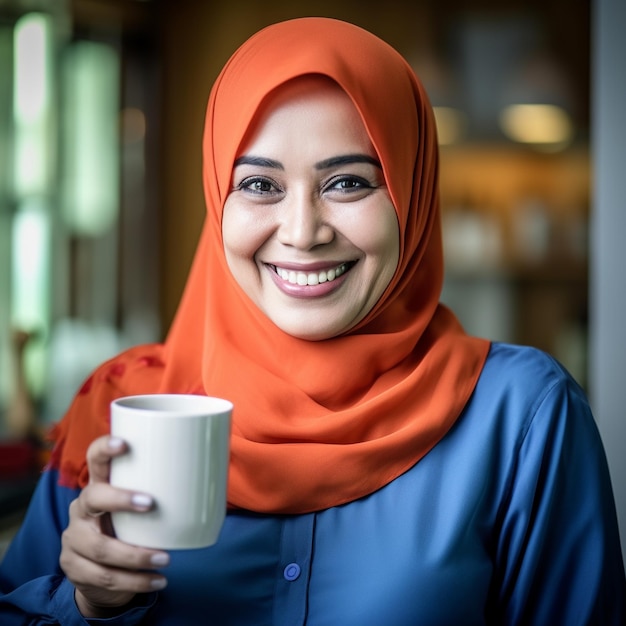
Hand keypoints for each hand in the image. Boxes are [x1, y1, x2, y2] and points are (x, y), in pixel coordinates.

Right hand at [59, 435, 169, 617]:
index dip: (105, 448)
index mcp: (99, 484)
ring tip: (165, 558)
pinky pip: (105, 577)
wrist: (99, 570)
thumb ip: (161, 489)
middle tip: (150, 504)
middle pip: (93, 497)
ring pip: (101, 548)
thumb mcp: (139, 506)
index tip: (125, 443)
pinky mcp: (75, 568)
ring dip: (136, 554)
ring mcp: (74, 539)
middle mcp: (82, 507)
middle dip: (120, 499)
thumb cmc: (130, 525)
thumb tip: (214, 468)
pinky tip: (157, 581)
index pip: (94, 458)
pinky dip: (136, 582)